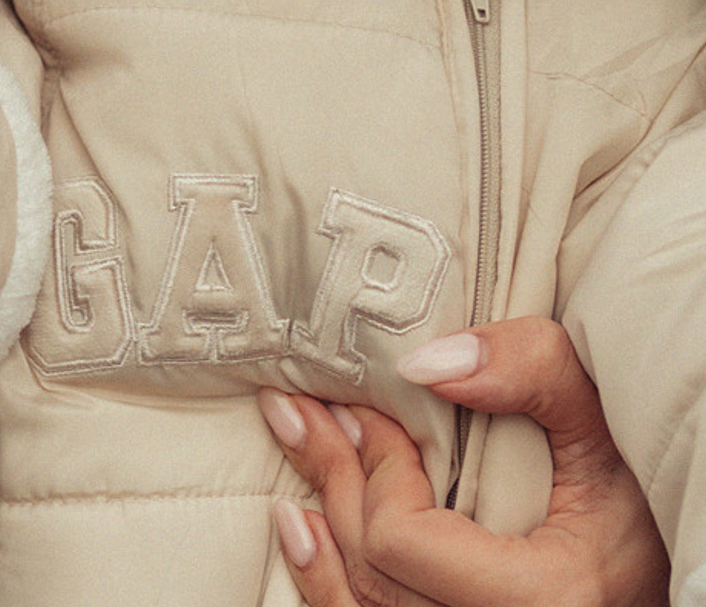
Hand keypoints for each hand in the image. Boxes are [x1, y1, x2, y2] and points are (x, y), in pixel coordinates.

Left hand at [259, 317, 668, 606]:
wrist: (654, 559)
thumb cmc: (637, 491)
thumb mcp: (606, 425)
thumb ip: (536, 374)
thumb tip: (424, 363)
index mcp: (544, 597)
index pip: (404, 540)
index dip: (373, 466)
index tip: (361, 406)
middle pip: (373, 570)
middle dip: (331, 475)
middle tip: (296, 407)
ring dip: (316, 529)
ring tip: (291, 455)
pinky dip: (326, 583)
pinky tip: (303, 532)